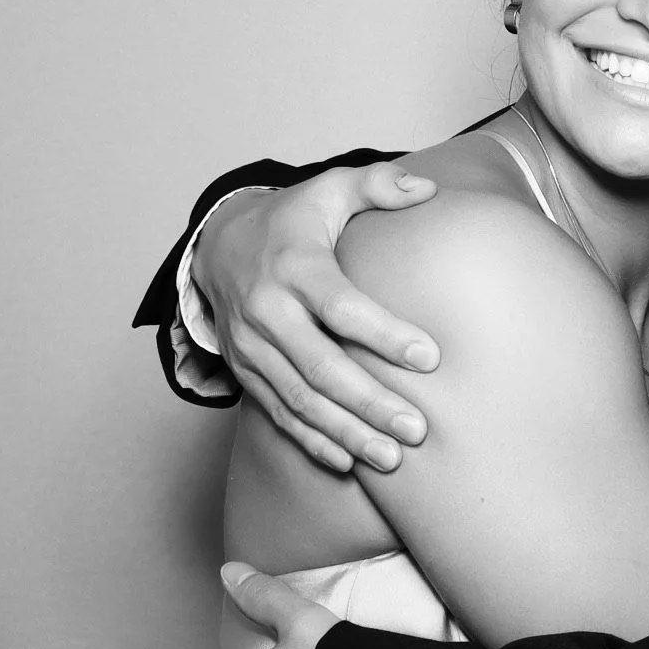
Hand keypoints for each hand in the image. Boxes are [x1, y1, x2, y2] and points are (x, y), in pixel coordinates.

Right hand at [197, 166, 439, 470]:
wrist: (219, 245)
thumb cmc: (292, 220)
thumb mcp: (329, 189)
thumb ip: (377, 185)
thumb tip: (426, 191)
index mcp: (295, 267)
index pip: (341, 307)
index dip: (384, 335)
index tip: (430, 358)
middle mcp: (268, 311)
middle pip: (321, 367)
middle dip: (370, 403)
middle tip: (418, 430)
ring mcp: (252, 346)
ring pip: (299, 399)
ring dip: (346, 433)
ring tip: (391, 458)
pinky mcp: (245, 370)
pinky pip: (278, 412)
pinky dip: (311, 440)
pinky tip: (348, 463)